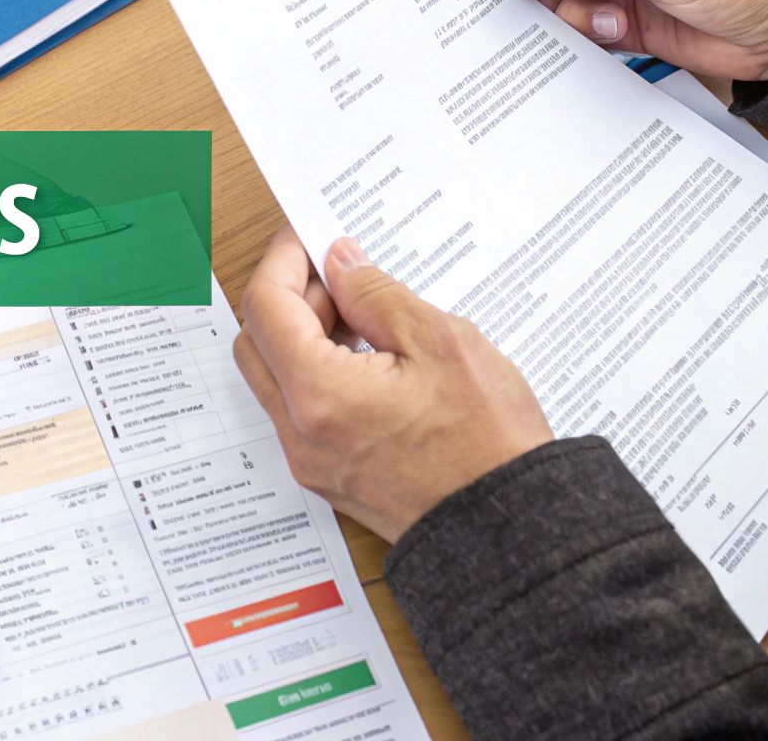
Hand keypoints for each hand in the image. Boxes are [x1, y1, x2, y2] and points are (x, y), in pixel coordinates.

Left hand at [233, 226, 554, 542]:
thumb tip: (340, 262)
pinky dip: (320, 371)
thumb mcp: (441, 342)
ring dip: (305, 335)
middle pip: (256, 342)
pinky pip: (302, 409)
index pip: (266, 307)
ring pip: (276, 377)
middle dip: (290, 296)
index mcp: (320, 395)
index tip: (310, 236)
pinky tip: (374, 357)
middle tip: (342, 274)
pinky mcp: (330, 475)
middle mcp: (301, 433)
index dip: (284, 259)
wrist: (512, 530)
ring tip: (369, 315)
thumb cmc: (488, 444)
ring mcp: (312, 460)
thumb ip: (377, 294)